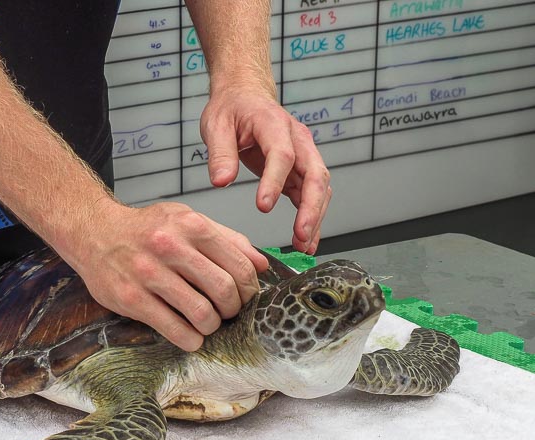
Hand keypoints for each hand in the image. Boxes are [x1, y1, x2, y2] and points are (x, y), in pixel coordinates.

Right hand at [68, 201, 268, 351]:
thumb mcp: (188, 220)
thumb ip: (227, 238)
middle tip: (227, 312)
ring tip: (208, 324)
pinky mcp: (131, 298)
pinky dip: (190, 339)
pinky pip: (174, 329)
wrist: (94, 232)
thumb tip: (262, 264)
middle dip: (233, 309)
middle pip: (224, 291)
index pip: (239, 266)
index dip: (250, 289)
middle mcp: (171, 247)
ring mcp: (149, 274)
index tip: (245, 297)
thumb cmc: (146, 228)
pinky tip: (190, 336)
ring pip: (201, 314)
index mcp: (192, 226)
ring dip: (212, 326)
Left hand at [200, 81, 331, 253]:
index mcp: (274, 124)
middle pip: (315, 174)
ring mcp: (303, 155)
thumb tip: (221, 181)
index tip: (263, 206)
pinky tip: (305, 239)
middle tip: (301, 235)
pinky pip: (312, 195)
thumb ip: (220, 154)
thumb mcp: (216, 125)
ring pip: (319, 188)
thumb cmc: (231, 109)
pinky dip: (311, 217)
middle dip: (311, 208)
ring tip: (305, 246)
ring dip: (315, 217)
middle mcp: (297, 139)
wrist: (245, 96)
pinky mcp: (300, 170)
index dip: (275, 181)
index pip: (282, 154)